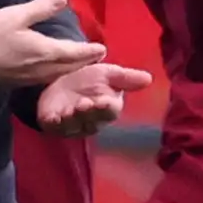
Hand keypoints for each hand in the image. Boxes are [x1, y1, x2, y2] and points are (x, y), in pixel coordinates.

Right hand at [0, 0, 104, 86]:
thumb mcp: (17, 14)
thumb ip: (42, 8)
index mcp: (45, 51)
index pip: (75, 52)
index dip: (90, 51)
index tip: (102, 49)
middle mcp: (42, 69)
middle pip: (69, 67)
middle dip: (84, 62)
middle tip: (97, 57)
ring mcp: (31, 78)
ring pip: (58, 75)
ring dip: (72, 69)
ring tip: (80, 64)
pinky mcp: (19, 82)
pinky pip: (46, 79)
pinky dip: (57, 74)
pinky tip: (55, 71)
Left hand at [35, 61, 150, 136]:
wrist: (59, 80)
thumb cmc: (88, 79)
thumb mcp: (107, 74)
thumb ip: (126, 78)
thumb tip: (149, 79)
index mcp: (107, 108)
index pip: (110, 111)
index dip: (106, 108)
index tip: (103, 101)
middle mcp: (91, 121)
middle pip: (92, 121)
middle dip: (88, 113)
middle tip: (84, 103)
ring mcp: (71, 126)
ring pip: (73, 126)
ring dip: (71, 119)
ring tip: (69, 110)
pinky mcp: (52, 125)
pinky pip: (53, 128)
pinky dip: (53, 123)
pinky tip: (52, 117)